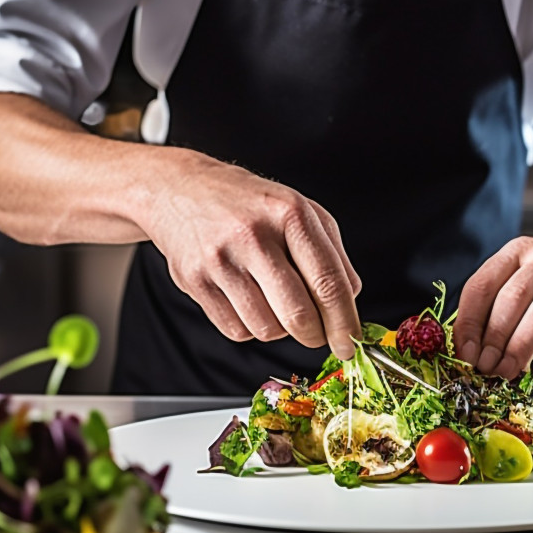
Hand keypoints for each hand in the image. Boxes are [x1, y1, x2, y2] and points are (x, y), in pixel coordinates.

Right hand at [142, 152, 362, 358]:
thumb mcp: (301, 211)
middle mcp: (253, 235)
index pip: (328, 283)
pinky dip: (250, 326)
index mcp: (290, 213)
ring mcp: (220, 259)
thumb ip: (333, 255)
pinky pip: (236, 330)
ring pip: (267, 329)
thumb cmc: (250, 205)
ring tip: (274, 301)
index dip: (344, 322)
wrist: (182, 189)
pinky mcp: (195, 280)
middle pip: (298, 314)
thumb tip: (350, 302)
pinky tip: (247, 299)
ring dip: (280, 329)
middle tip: (318, 335)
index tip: (350, 343)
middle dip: (316, 336)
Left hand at [453, 236, 532, 379]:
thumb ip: (498, 307)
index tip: (464, 353)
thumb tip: (470, 349)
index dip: (469, 323)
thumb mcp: (525, 281)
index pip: (482, 285)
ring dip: (520, 348)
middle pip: (512, 299)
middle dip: (494, 339)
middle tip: (486, 367)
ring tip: (506, 371)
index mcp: (518, 250)